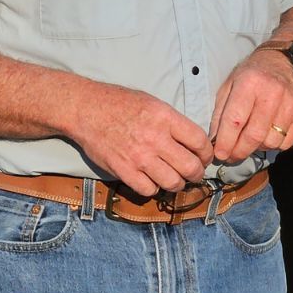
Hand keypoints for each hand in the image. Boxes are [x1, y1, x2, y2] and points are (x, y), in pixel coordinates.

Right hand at [70, 82, 215, 195]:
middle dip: (196, 173)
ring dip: (176, 183)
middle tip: (192, 172)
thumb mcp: (151, 102)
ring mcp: (139, 157)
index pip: (200, 142)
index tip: (203, 157)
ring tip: (172, 177)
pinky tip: (150, 179)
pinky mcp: (124, 171)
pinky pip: (150, 190)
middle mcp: (155, 138)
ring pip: (174, 183)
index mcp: (165, 117)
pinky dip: (153, 187)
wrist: (85, 109)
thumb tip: (194, 143)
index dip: (207, 153)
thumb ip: (173, 122)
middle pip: (191, 167)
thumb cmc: (119, 103)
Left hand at [210, 50, 292, 163]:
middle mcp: (272, 93)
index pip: (235, 119)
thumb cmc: (251, 75)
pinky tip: (267, 135)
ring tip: (251, 139)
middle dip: (240, 151)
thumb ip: (221, 112)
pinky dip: (275, 145)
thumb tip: (215, 140)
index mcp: (249, 83)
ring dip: (258, 148)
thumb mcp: (230, 85)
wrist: (283, 62)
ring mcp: (290, 104)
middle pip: (254, 135)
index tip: (220, 154)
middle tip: (232, 156)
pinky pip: (287, 142)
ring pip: (272, 142)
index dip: (226, 141)